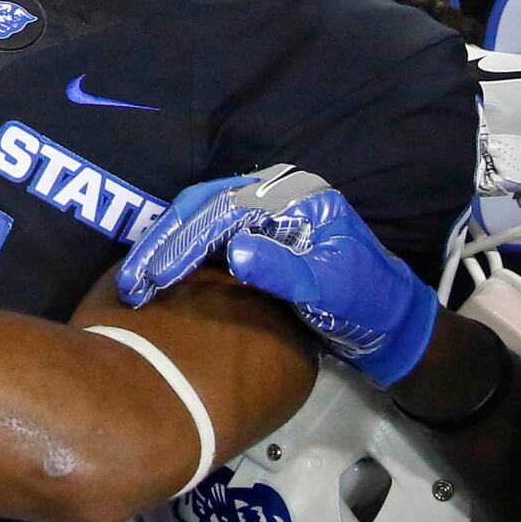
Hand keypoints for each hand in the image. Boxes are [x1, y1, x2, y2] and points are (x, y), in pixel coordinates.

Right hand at [117, 166, 440, 385]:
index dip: (185, 240)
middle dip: (162, 239)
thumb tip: (233, 253)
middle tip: (131, 281)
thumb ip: (284, 269)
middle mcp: (275, 197)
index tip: (155, 277)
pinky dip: (179, 255)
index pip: (225, 209)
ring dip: (164, 247)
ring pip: (199, 218)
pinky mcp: (257, 239)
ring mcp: (264, 216)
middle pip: (203, 205)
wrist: (389, 324)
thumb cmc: (367, 302)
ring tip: (133, 283)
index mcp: (295, 198)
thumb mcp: (331, 289)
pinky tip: (157, 279)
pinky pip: (208, 237)